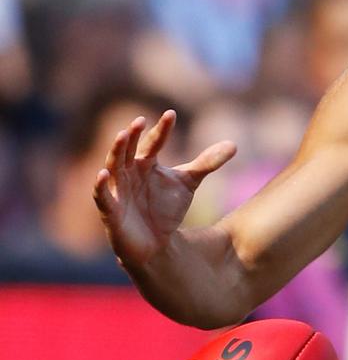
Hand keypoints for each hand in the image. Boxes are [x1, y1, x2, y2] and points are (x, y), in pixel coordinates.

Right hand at [93, 111, 236, 267]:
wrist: (157, 244)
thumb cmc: (166, 208)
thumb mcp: (188, 183)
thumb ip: (208, 163)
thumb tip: (234, 145)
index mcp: (146, 163)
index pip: (154, 142)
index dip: (161, 129)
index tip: (171, 114)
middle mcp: (129, 172)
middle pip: (129, 149)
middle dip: (133, 135)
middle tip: (140, 120)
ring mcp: (118, 190)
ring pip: (113, 166)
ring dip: (116, 151)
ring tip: (122, 135)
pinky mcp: (110, 211)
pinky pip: (102, 196)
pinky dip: (100, 185)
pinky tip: (102, 173)